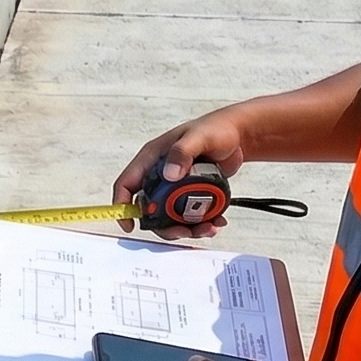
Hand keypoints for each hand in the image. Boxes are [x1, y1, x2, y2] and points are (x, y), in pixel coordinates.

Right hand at [113, 108, 248, 237]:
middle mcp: (161, 175)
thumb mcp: (198, 137)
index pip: (127, 184)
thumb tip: (170, 174)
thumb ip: (182, 153)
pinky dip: (201, 224)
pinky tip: (216, 221)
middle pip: (150, 209)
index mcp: (152, 159)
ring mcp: (176, 186)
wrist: (238, 136)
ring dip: (187, 228)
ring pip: (171, 217)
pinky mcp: (192, 194)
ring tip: (208, 227)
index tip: (129, 225)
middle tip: (184, 231)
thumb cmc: (215, 128)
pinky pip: (189, 215)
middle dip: (165, 226)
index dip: (122, 206)